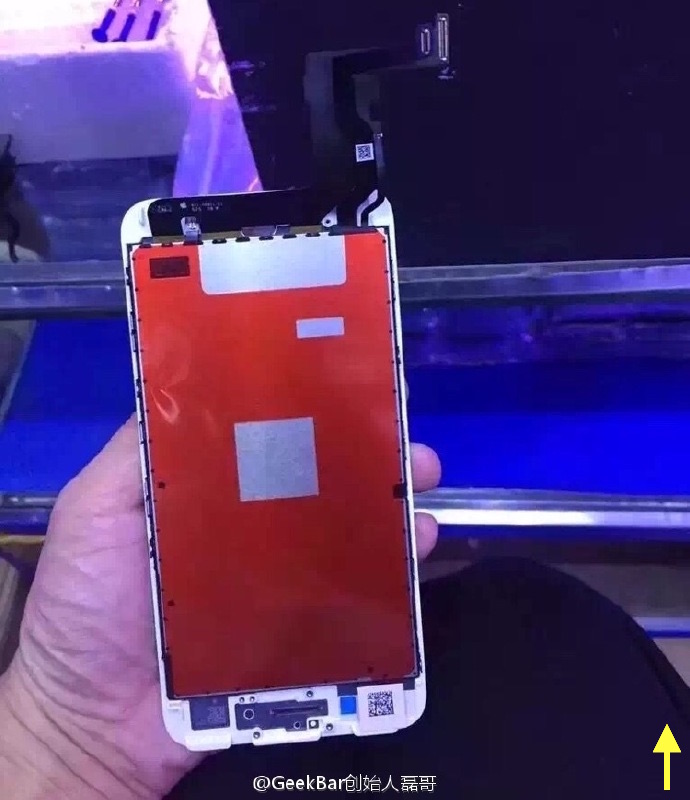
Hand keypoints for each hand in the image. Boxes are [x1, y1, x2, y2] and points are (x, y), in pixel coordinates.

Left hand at [0, 416, 440, 798]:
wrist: (93, 722)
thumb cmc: (86, 606)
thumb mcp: (96, 509)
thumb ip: (137, 453)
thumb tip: (191, 382)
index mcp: (207, 493)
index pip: (265, 438)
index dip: (307, 410)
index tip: (345, 383)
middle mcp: (251, 530)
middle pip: (318, 481)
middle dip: (365, 453)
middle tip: (401, 435)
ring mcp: (279, 581)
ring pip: (346, 532)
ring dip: (388, 503)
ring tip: (423, 479)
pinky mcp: (299, 631)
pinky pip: (355, 597)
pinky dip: (392, 571)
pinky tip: (417, 547)